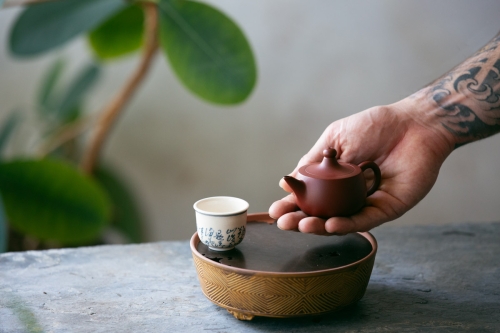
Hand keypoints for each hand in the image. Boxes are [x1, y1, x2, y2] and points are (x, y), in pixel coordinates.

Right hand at [269, 93, 454, 234]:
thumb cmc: (375, 126)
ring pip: (339, 221)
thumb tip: (288, 179)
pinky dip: (347, 225)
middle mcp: (347, 194)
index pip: (309, 196)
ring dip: (319, 226)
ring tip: (303, 225)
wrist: (413, 123)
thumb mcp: (336, 139)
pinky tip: (330, 224)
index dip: (291, 205)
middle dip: (300, 221)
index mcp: (333, 178)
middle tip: (284, 224)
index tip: (275, 211)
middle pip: (320, 213)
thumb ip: (314, 161)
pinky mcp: (387, 208)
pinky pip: (364, 220)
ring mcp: (366, 203)